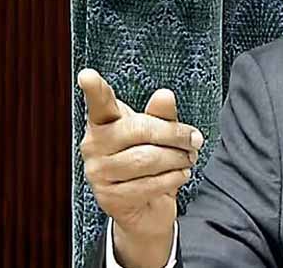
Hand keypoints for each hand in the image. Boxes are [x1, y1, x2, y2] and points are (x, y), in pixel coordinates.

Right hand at [77, 68, 203, 266]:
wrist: (144, 206)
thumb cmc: (148, 159)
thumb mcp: (157, 133)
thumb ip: (161, 115)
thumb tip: (165, 94)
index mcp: (103, 122)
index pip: (99, 103)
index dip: (94, 89)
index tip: (87, 75)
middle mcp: (93, 145)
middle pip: (140, 130)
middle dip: (174, 134)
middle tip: (195, 139)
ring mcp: (98, 172)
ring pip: (146, 159)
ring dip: (177, 158)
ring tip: (189, 158)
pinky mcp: (109, 197)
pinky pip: (149, 183)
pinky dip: (173, 177)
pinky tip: (181, 174)